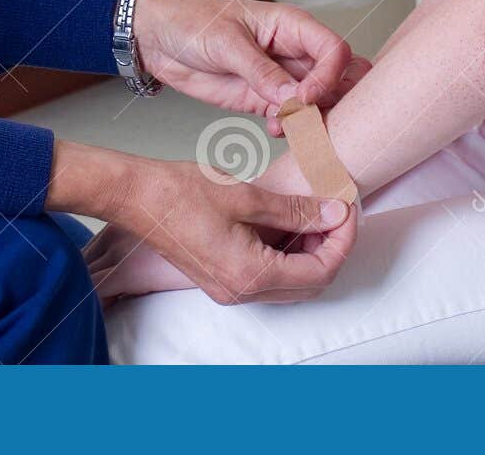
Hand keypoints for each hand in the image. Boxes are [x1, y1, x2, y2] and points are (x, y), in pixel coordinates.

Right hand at [78, 155, 355, 306]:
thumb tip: (334, 213)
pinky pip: (269, 277)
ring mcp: (230, 289)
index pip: (319, 271)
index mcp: (251, 274)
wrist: (135, 197)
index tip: (349, 209)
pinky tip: (290, 224)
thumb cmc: (182, 191)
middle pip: (309, 283)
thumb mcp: (247, 195)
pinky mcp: (221, 278)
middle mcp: (242, 292)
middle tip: (339, 211)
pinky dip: (288, 254)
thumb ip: (295, 210)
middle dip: (332, 248)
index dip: (342, 240)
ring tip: (319, 214)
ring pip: (290, 283)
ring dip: (311, 252)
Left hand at [133, 0, 371, 130]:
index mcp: (292, 25)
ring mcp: (282, 77)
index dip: (328, 77)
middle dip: (333, 103)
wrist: (158, 38)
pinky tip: (274, 127)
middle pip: (340, 78)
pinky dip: (293, 128)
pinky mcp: (265, 98)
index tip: (304, 98)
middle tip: (310, 120)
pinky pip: (294, 117)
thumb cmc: (191, 22)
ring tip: (286, 126)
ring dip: (312, 120)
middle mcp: (294, 52)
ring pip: (321, 102)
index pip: (334, 51)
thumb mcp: (225, 42)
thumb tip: (294, 97)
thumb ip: (260, 70)